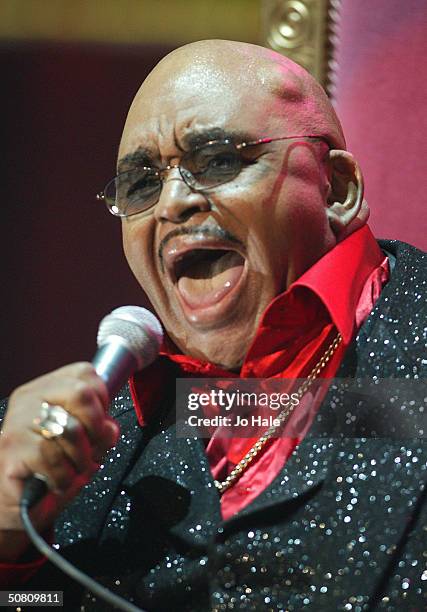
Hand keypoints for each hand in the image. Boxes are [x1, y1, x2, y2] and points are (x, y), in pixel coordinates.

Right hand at [0, 363, 118, 559]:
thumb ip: (99, 427)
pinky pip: (54, 457)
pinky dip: (64, 477)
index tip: (98, 425)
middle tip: (92, 449)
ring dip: (81, 459)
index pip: (85, 373)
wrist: (13, 504)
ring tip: (73, 470)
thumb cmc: (49, 470)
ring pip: (71, 429)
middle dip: (96, 427)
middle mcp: (29, 399)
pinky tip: (57, 482)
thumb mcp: (82, 441)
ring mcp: (17, 422)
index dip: (102, 401)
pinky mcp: (12, 449)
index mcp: (46, 388)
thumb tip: (109, 429)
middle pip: (81, 393)